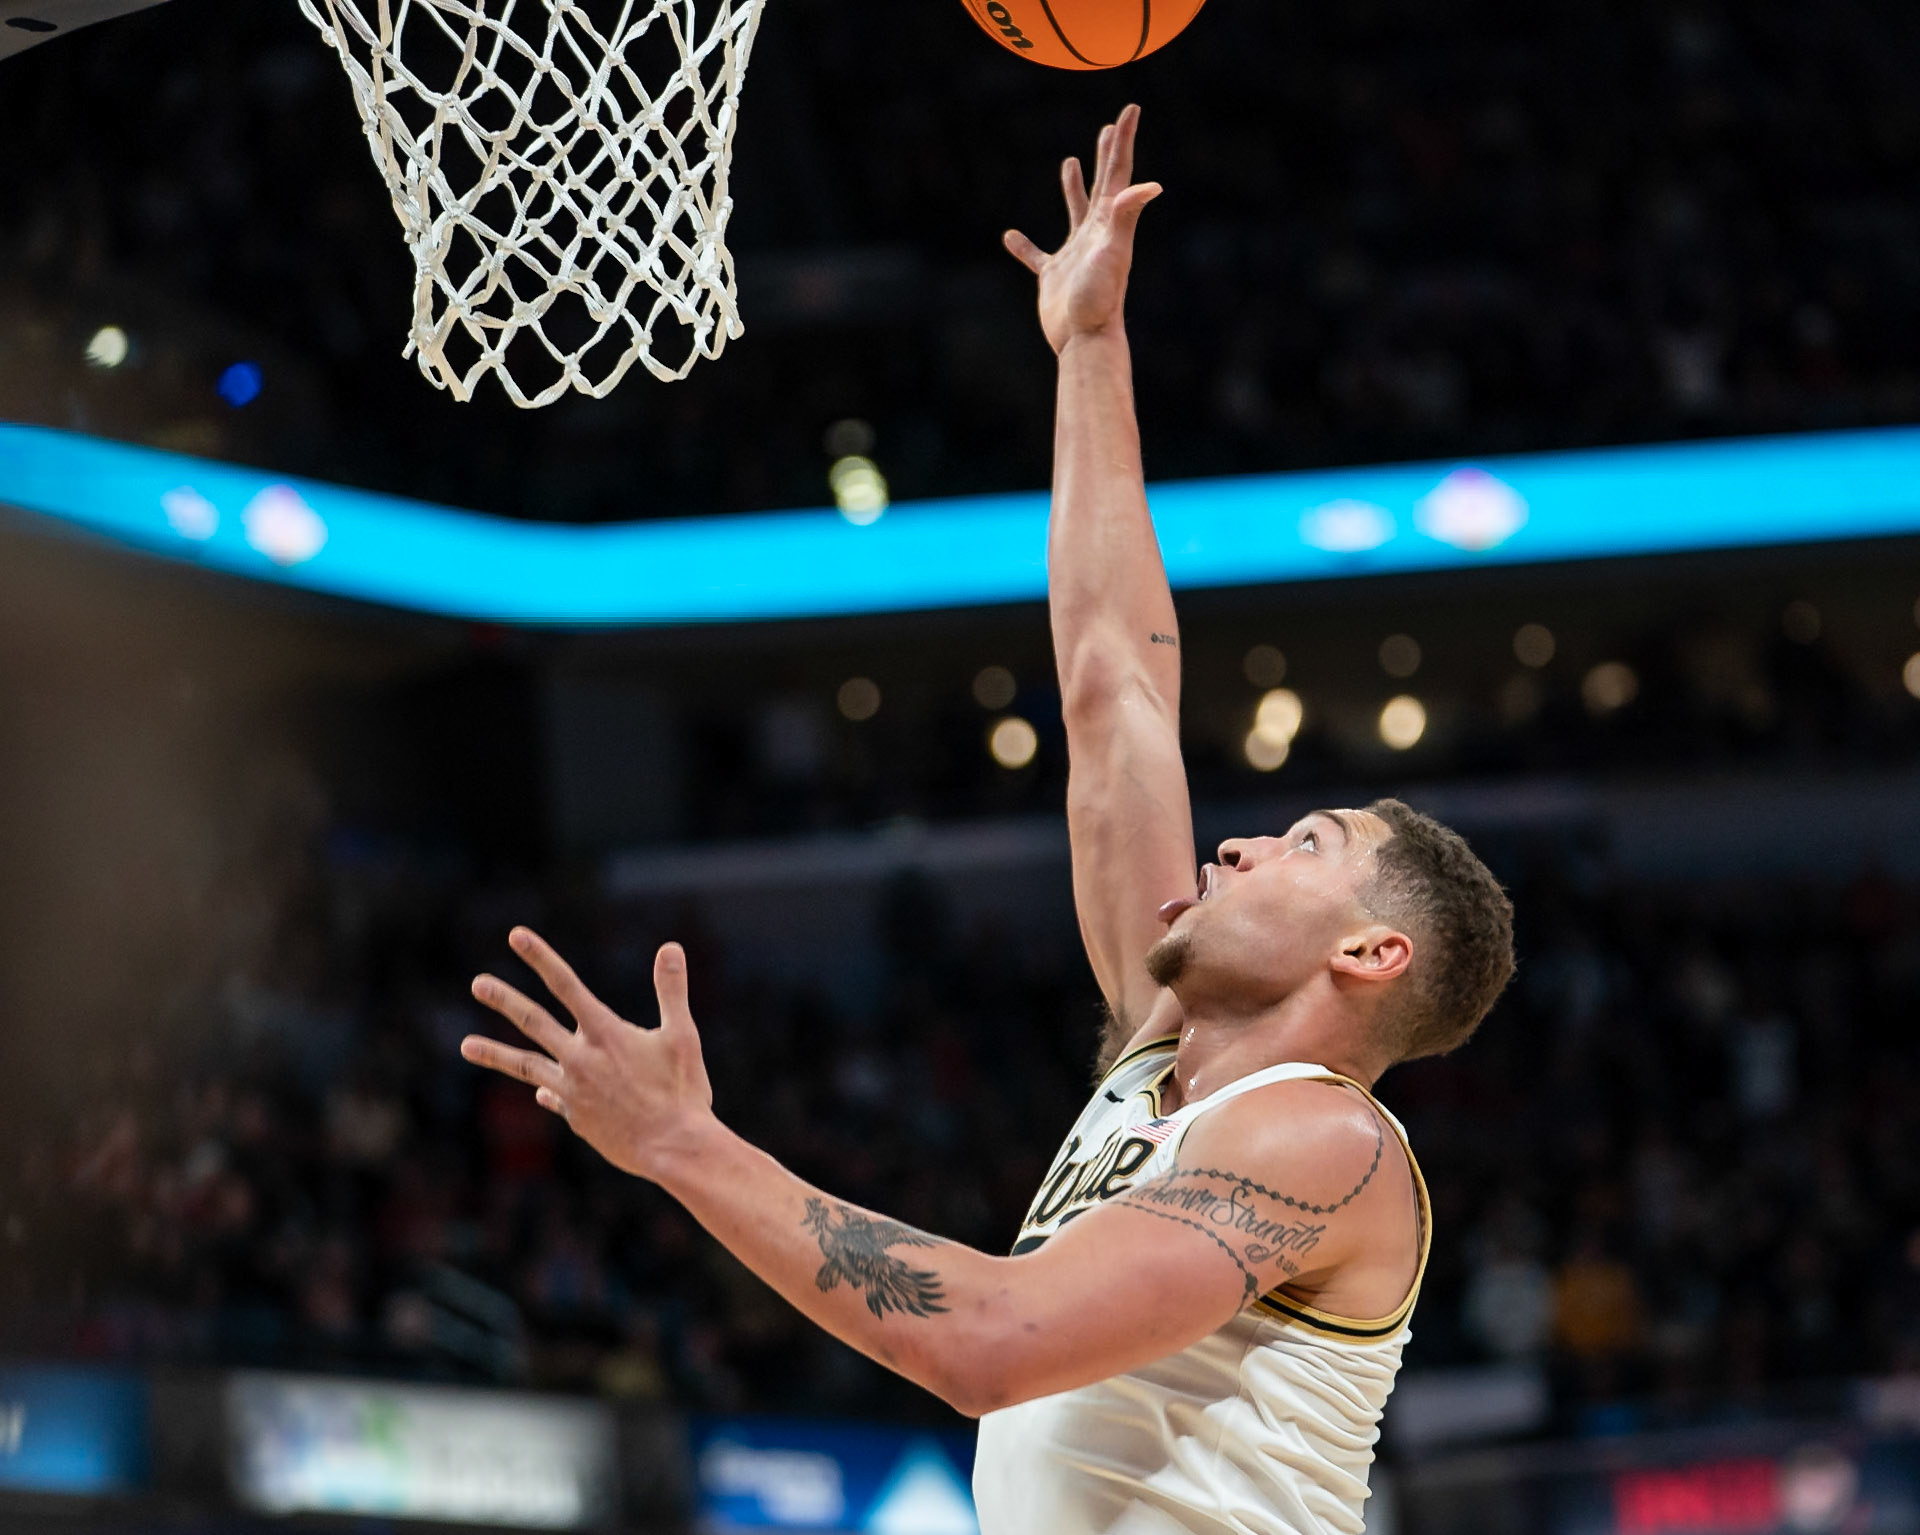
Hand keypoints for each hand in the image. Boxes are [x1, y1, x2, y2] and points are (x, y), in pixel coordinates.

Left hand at [461, 928, 713, 1180]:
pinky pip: (554, 1096)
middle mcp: (581, 1060)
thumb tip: (671, 946)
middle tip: (477, 983)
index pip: (566, 985)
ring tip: (465, 1046)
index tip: (516, 936)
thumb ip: (671, 990)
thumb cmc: (683, 1091)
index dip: (540, 957)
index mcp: (605, 1034)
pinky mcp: (575, 1117)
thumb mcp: (682, 1036)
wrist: (673, 1150)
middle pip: (534, 1022)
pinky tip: (543, 1090)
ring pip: (526, 1066)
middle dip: (504, 1000)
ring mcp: (573, 1091)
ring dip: (494, 1054)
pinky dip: (547, 1088)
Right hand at [1003, 104, 1161, 355]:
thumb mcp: (1113, 252)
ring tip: (1068, 162)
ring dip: (1072, 187)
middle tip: (1108, 128)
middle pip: (1101, 185)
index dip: (1123, 140)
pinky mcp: (1054, 276)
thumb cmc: (1099, 298)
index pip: (1118, 173)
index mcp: (1110, 224)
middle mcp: (1095, 234)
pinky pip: (1035, 255)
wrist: (1084, 339)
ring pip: (1073, 212)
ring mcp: (1074, 254)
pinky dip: (1023, 246)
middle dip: (1106, 155)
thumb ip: (1126, 216)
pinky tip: (1010, 237)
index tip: (1130, 109)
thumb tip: (1152, 186)